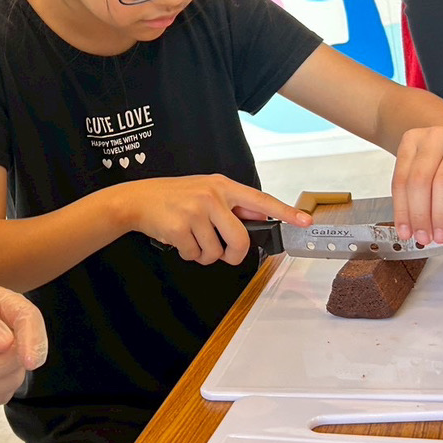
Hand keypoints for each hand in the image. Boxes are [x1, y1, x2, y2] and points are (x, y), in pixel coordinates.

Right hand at [119, 175, 312, 265]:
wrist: (137, 200)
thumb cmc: (174, 197)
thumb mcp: (206, 191)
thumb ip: (233, 204)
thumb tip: (263, 215)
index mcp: (222, 186)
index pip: (261, 200)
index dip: (285, 212)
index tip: (305, 221)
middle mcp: (212, 197)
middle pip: (240, 240)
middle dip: (232, 255)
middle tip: (223, 253)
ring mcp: (195, 212)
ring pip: (215, 253)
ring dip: (204, 255)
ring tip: (192, 239)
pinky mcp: (180, 228)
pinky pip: (195, 255)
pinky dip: (188, 254)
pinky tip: (179, 240)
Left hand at [390, 124, 442, 244]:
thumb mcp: (427, 167)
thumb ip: (416, 192)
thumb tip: (411, 229)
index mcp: (413, 140)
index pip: (401, 180)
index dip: (401, 211)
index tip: (405, 232)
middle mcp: (435, 137)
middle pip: (420, 181)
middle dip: (420, 216)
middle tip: (424, 238)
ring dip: (440, 216)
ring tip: (441, 236)